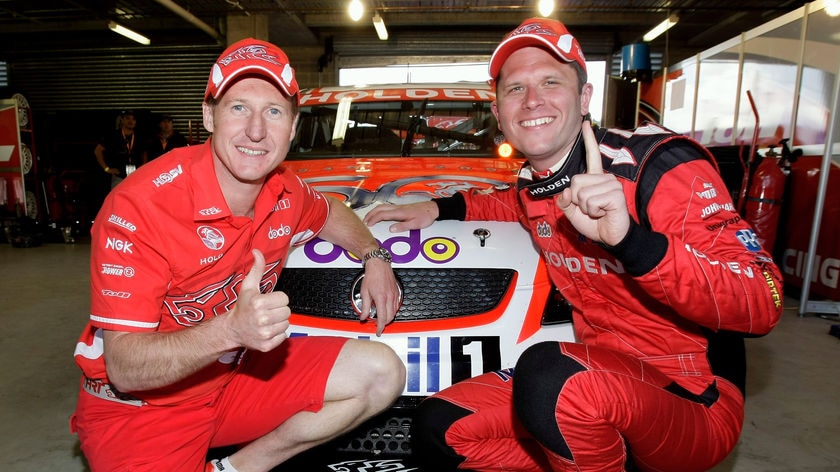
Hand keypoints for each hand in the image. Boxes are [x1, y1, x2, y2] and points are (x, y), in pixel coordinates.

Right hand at [228, 249, 290, 350]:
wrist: (233, 329)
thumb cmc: (242, 307)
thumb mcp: (249, 286)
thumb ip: (257, 268)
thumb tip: (257, 251)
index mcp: (259, 303)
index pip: (285, 299)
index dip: (277, 299)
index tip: (267, 302)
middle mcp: (262, 319)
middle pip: (287, 312)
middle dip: (278, 310)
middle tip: (267, 311)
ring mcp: (264, 333)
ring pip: (286, 324)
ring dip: (278, 322)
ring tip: (266, 321)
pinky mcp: (267, 345)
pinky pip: (284, 336)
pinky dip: (277, 334)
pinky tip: (266, 330)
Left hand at [357, 259, 400, 335]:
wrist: (379, 265)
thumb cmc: (372, 276)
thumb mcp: (364, 292)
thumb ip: (364, 306)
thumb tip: (363, 316)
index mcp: (381, 298)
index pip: (382, 318)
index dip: (380, 327)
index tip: (378, 331)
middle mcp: (390, 297)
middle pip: (390, 317)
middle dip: (384, 323)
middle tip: (378, 325)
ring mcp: (395, 295)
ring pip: (394, 312)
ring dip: (388, 317)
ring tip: (381, 317)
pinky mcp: (397, 292)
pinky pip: (396, 306)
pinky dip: (392, 311)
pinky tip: (386, 309)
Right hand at [363, 201, 437, 232]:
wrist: (432, 209)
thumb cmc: (425, 216)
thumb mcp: (415, 224)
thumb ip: (402, 226)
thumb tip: (391, 229)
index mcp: (399, 212)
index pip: (382, 214)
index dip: (373, 219)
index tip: (368, 224)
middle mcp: (397, 208)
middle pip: (379, 209)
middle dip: (370, 215)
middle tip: (364, 222)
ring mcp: (398, 207)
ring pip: (382, 207)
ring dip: (373, 212)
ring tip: (368, 218)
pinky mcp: (400, 208)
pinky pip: (386, 208)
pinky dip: (379, 211)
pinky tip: (379, 215)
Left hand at [555, 120, 629, 245]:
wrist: (610, 237)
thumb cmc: (594, 223)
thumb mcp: (572, 212)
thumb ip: (564, 201)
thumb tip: (566, 192)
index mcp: (595, 178)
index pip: (592, 156)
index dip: (589, 140)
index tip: (586, 124)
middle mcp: (605, 178)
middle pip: (576, 182)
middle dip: (577, 200)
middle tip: (590, 208)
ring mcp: (611, 185)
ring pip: (582, 193)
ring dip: (586, 208)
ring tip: (598, 211)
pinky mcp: (615, 195)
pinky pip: (591, 202)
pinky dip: (593, 212)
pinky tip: (603, 213)